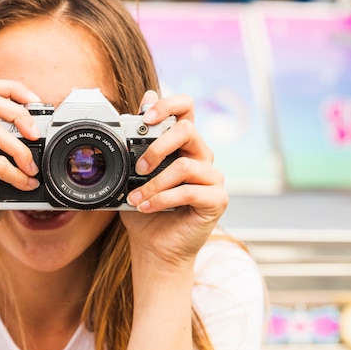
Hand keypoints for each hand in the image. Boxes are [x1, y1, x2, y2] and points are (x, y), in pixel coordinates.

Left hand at [120, 91, 227, 273]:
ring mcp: (212, 177)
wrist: (154, 246)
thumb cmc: (145, 209)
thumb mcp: (133, 175)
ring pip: (185, 165)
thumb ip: (137, 141)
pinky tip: (148, 207)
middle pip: (188, 130)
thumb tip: (141, 103)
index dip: (168, 104)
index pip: (185, 108)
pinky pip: (190, 191)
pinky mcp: (217, 199)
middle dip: (157, 147)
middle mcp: (201, 156)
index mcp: (182, 144)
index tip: (145, 117)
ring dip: (154, 183)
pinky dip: (163, 199)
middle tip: (139, 168)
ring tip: (136, 198)